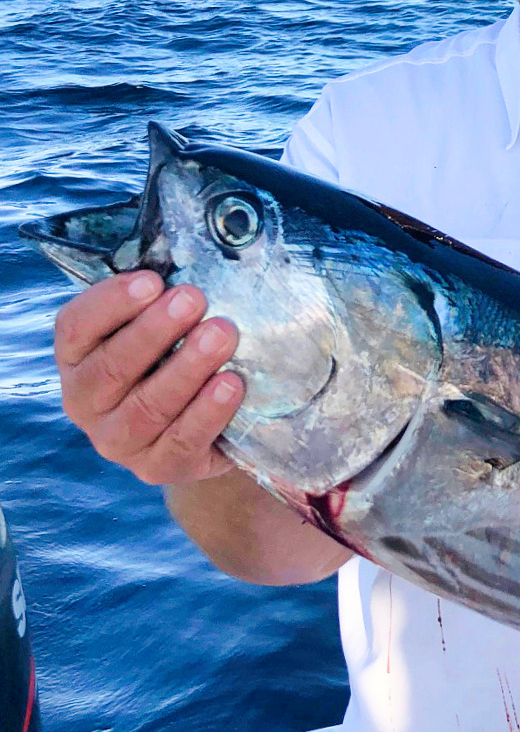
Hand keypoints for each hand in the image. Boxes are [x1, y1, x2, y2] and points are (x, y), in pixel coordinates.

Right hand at [55, 271, 242, 485]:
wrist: (202, 429)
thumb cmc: (174, 360)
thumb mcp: (160, 331)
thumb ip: (161, 304)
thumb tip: (195, 263)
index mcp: (76, 359)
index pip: (76, 328)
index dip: (112, 304)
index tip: (153, 281)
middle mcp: (85, 402)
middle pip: (112, 367)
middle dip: (155, 331)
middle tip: (195, 299)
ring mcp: (118, 440)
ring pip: (148, 406)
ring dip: (187, 368)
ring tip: (222, 335)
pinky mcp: (158, 468)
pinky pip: (182, 440)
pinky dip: (208, 411)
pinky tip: (231, 383)